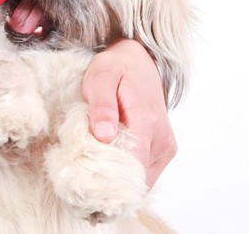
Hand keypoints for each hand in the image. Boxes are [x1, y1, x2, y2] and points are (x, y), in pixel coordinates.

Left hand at [82, 39, 176, 188]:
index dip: (109, 182)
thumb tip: (104, 136)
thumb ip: (102, 107)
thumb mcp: (101, 78)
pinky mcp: (163, 150)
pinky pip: (145, 173)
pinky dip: (127, 175)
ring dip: (119, 182)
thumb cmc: (117, 68)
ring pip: (142, 181)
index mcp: (146, 122)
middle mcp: (162, 139)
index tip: (85, 187)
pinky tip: (108, 168)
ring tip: (93, 174)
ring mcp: (165, 147)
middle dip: (111, 186)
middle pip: (137, 179)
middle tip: (83, 186)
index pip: (133, 167)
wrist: (139, 61)